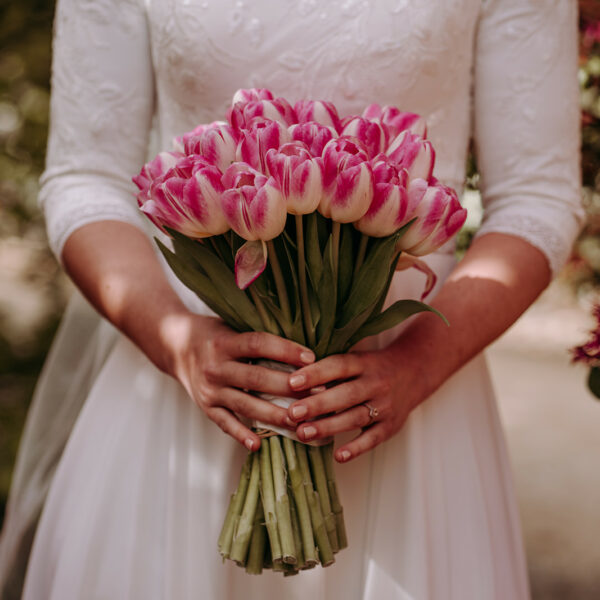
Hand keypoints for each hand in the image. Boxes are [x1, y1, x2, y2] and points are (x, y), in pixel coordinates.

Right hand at [165, 313, 315, 450]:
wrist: (176, 347)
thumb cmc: (215, 334)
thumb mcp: (232, 325)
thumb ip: (258, 337)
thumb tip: (299, 345)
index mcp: (224, 343)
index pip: (258, 344)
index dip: (285, 350)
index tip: (311, 358)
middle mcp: (215, 367)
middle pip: (256, 378)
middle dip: (289, 387)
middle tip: (317, 393)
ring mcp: (210, 390)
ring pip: (246, 404)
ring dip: (274, 414)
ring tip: (300, 421)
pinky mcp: (206, 407)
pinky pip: (225, 423)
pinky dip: (241, 434)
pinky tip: (258, 445)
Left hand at [286, 346, 425, 462]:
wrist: (413, 372)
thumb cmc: (370, 367)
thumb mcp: (355, 360)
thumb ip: (330, 369)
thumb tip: (291, 379)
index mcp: (363, 363)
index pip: (338, 366)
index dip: (315, 374)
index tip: (292, 382)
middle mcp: (375, 383)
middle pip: (346, 394)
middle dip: (318, 404)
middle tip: (292, 413)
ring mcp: (384, 406)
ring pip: (355, 417)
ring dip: (328, 426)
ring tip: (303, 433)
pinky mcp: (390, 426)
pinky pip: (373, 438)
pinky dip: (356, 448)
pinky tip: (338, 456)